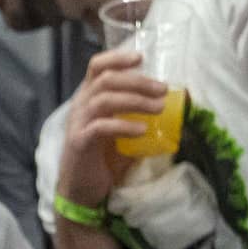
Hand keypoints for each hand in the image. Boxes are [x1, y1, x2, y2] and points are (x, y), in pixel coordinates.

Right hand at [55, 50, 159, 213]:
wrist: (82, 191)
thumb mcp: (121, 132)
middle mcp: (80, 106)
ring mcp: (78, 123)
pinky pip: (100, 127)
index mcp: (88, 98)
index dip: (117, 58)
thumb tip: (169, 105)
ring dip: (135, 100)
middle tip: (163, 89)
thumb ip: (136, 116)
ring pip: (103, 99)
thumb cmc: (103, 160)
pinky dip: (123, 125)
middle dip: (137, 80)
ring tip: (158, 108)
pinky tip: (142, 130)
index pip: (96, 67)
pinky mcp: (79, 142)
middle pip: (105, 79)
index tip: (141, 57)